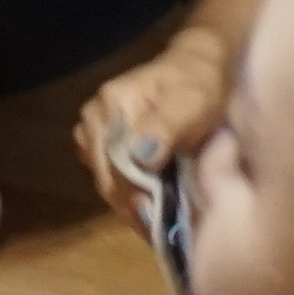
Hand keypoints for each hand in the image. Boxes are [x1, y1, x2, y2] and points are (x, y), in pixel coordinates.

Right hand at [76, 30, 229, 226]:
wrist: (200, 66)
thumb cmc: (201, 84)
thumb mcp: (193, 102)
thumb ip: (167, 128)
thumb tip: (141, 158)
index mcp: (110, 105)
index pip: (114, 165)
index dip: (135, 196)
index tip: (158, 222)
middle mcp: (92, 118)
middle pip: (106, 176)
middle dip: (132, 204)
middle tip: (161, 228)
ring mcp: (92, 129)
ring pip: (106, 179)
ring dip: (130, 201)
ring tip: (158, 218)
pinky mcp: (100, 139)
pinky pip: (109, 174)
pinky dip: (128, 191)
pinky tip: (149, 200)